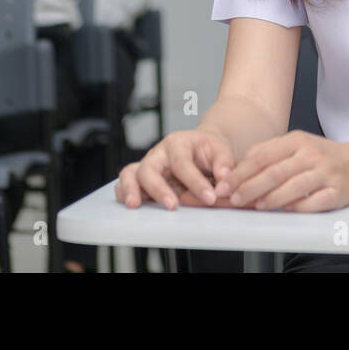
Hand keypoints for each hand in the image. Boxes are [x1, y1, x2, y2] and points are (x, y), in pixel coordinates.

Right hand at [115, 129, 238, 209]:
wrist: (199, 147)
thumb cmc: (208, 149)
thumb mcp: (220, 150)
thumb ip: (224, 163)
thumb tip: (223, 181)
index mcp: (177, 143)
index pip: (182, 163)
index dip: (195, 182)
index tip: (210, 198)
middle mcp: (158, 154)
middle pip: (150, 168)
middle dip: (159, 188)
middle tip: (172, 206)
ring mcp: (148, 165)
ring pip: (131, 173)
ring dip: (131, 189)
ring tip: (135, 205)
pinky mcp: (141, 178)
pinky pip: (125, 183)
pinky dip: (124, 192)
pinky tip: (131, 204)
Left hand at [214, 129, 348, 211]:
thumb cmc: (322, 156)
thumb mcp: (296, 144)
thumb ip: (269, 152)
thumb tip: (239, 166)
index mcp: (297, 140)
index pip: (263, 156)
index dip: (241, 172)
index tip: (226, 184)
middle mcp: (311, 155)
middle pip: (275, 172)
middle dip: (250, 187)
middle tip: (234, 198)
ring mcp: (325, 173)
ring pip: (294, 187)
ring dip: (272, 198)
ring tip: (256, 205)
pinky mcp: (336, 192)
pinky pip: (314, 202)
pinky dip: (298, 206)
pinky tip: (285, 209)